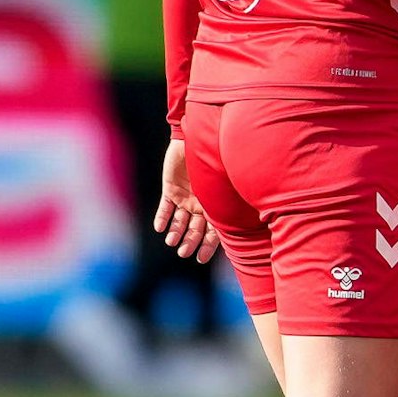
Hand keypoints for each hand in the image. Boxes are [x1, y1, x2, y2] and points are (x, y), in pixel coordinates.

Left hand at [154, 139, 219, 263]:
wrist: (199, 137)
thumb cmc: (218, 160)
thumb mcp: (224, 184)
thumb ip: (228, 203)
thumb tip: (238, 225)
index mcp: (216, 205)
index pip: (213, 231)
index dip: (207, 246)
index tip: (200, 259)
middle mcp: (200, 204)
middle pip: (194, 229)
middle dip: (189, 241)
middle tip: (183, 253)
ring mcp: (185, 197)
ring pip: (179, 221)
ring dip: (175, 232)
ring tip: (171, 241)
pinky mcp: (170, 189)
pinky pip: (165, 207)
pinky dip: (162, 217)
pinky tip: (159, 227)